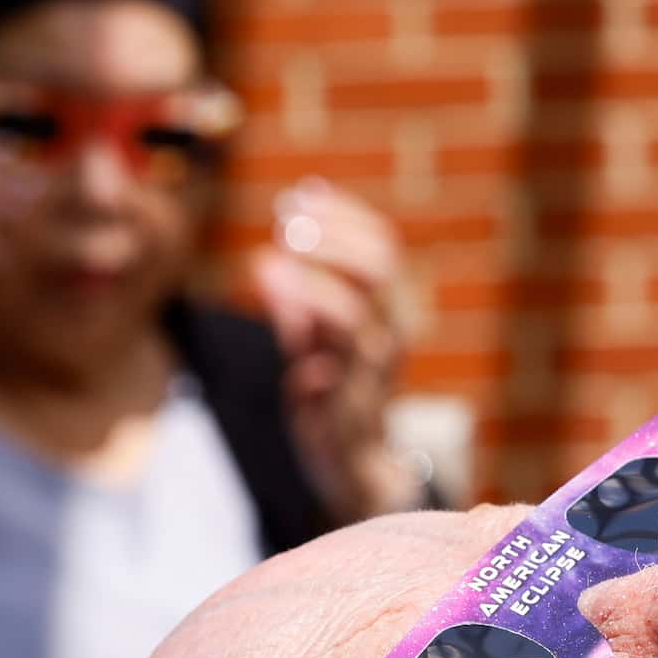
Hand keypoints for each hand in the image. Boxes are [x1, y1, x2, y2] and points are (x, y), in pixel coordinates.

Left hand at [248, 180, 417, 521]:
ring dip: (313, 275)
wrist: (352, 462)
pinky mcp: (351, 399)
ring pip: (355, 306)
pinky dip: (305, 321)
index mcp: (388, 309)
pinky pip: (332, 355)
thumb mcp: (313, 340)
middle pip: (380, 264)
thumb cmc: (334, 395)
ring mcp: (374, 366)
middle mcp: (391, 331)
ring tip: (276, 255)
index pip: (381, 245)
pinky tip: (279, 299)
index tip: (300, 195)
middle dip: (333, 235)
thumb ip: (295, 302)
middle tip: (286, 221)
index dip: (344, 215)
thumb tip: (266, 259)